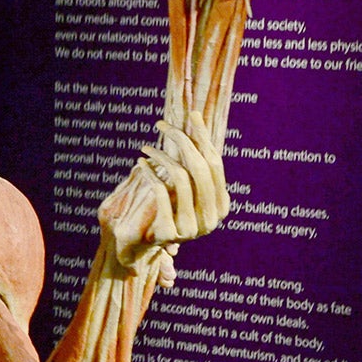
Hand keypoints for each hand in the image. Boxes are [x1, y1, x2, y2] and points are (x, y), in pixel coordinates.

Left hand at [99, 111, 228, 274]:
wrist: (143, 247)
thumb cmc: (164, 210)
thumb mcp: (184, 188)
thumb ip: (193, 164)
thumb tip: (196, 120)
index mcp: (221, 206)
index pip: (215, 163)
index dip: (204, 137)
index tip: (192, 115)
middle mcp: (212, 218)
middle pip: (199, 167)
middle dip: (181, 140)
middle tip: (161, 124)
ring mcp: (193, 228)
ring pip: (180, 177)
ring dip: (160, 156)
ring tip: (145, 147)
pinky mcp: (171, 233)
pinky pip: (161, 192)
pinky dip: (150, 173)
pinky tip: (139, 163)